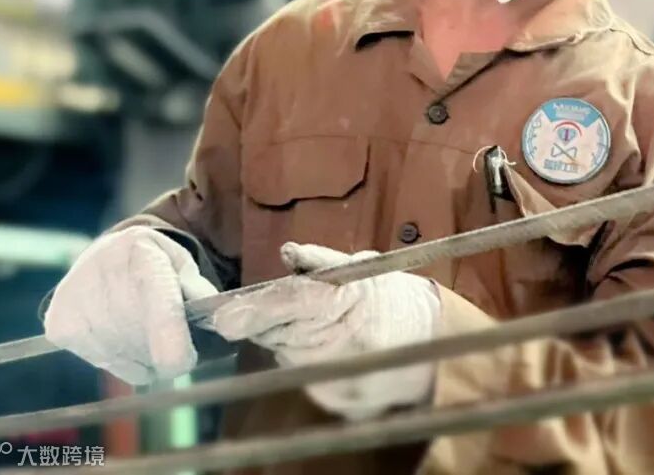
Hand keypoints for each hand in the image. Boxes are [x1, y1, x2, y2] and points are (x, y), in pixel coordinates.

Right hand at [44, 226, 219, 384]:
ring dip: (145, 355)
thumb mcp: (184, 265)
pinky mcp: (60, 327)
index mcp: (144, 259)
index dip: (176, 348)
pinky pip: (108, 365)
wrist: (103, 254)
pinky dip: (123, 356)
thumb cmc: (155, 263)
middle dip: (167, 349)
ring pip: (130, 361)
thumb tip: (219, 321)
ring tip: (142, 326)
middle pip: (148, 347)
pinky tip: (120, 331)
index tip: (185, 359)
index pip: (161, 316)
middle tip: (169, 332)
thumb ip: (201, 292)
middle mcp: (105, 279)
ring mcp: (78, 305)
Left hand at [210, 242, 440, 419]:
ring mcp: (349, 375)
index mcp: (357, 300)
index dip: (257, 309)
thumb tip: (288, 253)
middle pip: (283, 331)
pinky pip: (303, 375)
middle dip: (265, 320)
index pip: (296, 302)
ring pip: (288, 354)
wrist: (431, 342)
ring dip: (287, 338)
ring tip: (315, 324)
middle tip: (262, 310)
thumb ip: (324, 262)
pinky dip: (303, 358)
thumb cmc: (391, 295)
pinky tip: (325, 347)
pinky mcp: (343, 399)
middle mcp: (352, 341)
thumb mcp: (363, 267)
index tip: (222, 317)